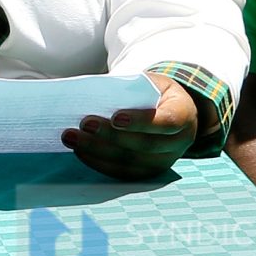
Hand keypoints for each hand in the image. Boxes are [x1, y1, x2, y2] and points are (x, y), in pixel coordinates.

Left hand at [64, 73, 198, 180]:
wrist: (173, 111)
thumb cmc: (156, 93)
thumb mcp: (150, 83)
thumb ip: (129, 90)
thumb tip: (92, 97)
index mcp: (184, 113)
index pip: (167, 121)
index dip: (141, 122)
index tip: (115, 117)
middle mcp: (180, 141)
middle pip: (145, 145)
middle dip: (111, 136)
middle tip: (84, 124)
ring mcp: (166, 160)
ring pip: (131, 161)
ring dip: (98, 150)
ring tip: (71, 138)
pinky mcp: (149, 172)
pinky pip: (124, 172)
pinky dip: (99, 162)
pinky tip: (80, 151)